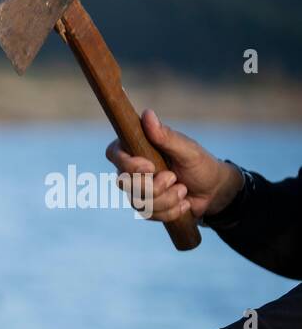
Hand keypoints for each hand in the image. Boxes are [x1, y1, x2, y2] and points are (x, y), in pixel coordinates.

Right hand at [106, 109, 242, 223]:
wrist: (214, 192)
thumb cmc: (201, 165)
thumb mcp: (187, 150)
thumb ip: (166, 136)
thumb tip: (147, 114)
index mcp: (139, 149)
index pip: (114, 153)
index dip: (126, 163)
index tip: (149, 167)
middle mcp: (133, 170)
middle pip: (124, 183)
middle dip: (154, 187)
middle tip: (174, 178)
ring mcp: (138, 190)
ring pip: (139, 202)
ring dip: (167, 199)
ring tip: (183, 191)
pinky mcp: (146, 207)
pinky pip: (149, 214)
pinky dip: (170, 211)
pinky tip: (183, 203)